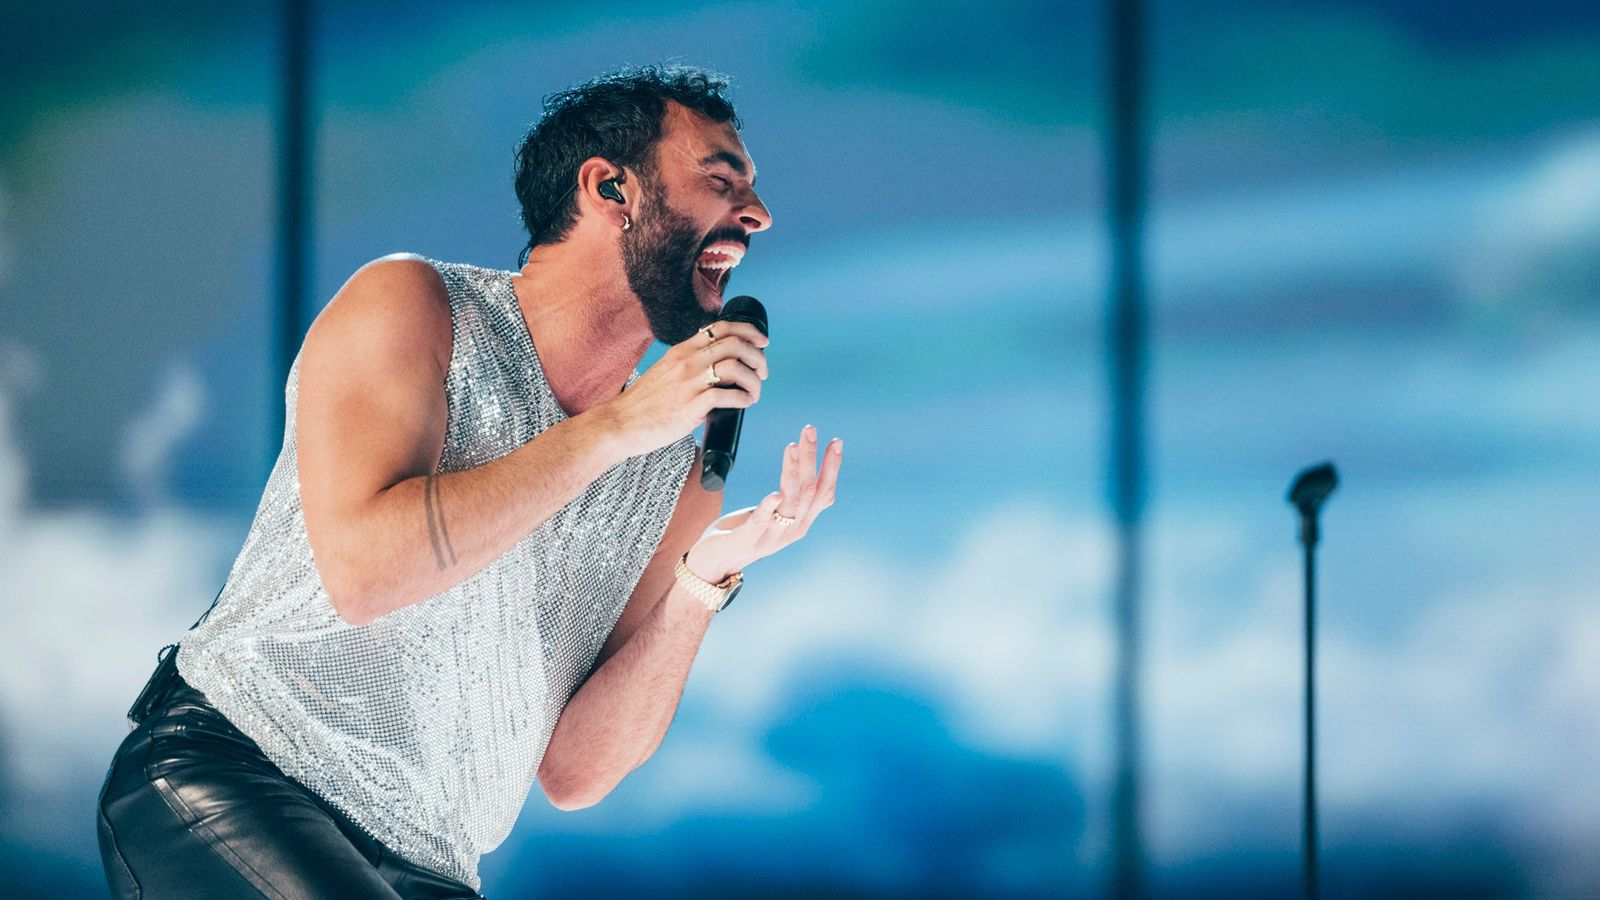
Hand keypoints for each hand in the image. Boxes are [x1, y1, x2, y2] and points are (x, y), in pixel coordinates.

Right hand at [595, 321, 768, 457]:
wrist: (621, 423)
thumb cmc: (645, 402)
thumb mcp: (666, 370)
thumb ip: (689, 363)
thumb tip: (719, 366)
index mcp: (682, 350)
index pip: (722, 328)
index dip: (749, 332)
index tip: (762, 343)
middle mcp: (687, 362)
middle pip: (735, 345)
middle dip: (758, 357)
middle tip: (762, 372)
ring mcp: (688, 383)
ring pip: (735, 367)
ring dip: (754, 379)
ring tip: (755, 391)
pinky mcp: (690, 407)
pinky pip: (726, 395)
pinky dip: (743, 398)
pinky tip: (744, 403)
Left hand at [686, 424, 842, 581]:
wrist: (716, 564)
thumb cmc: (745, 532)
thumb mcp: (775, 516)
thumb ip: (791, 500)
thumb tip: (804, 471)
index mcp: (801, 522)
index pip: (824, 492)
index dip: (832, 467)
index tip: (836, 441)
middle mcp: (792, 529)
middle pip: (810, 491)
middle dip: (811, 458)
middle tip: (809, 430)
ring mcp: (772, 536)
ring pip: (791, 501)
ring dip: (793, 472)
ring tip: (792, 446)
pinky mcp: (749, 539)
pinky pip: (763, 521)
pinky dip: (770, 507)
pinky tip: (775, 494)